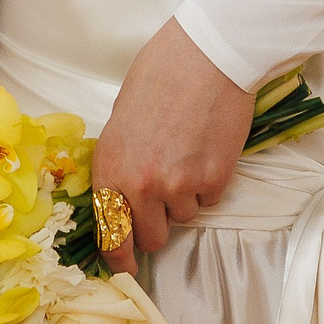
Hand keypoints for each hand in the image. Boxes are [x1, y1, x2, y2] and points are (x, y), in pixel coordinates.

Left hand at [90, 18, 254, 270]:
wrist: (206, 56)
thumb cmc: (159, 76)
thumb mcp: (121, 123)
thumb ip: (121, 164)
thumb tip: (126, 197)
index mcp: (110, 168)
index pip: (110, 232)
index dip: (119, 256)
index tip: (126, 268)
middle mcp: (140, 185)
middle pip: (151, 237)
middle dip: (158, 222)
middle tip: (166, 191)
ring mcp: (178, 185)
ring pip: (184, 217)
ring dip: (186, 195)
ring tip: (188, 151)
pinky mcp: (214, 180)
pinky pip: (210, 198)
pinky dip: (210, 181)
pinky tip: (206, 146)